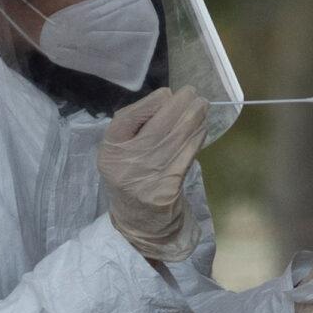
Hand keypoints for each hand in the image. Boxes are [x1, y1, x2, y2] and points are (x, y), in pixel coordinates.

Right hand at [98, 86, 208, 261]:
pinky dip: (196, 139)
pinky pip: (186, 156)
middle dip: (180, 106)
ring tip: (202, 105)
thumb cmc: (130, 175)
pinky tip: (202, 127)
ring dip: (194, 119)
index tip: (168, 93)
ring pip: (176, 139)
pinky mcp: (168, 189)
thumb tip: (166, 99)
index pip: (126, 118)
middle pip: (157, 127)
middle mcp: (127, 163)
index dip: (150, 103)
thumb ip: (134, 126)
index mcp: (110, 150)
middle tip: (194, 93)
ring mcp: (148, 177)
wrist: (138, 219)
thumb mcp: (119, 152)